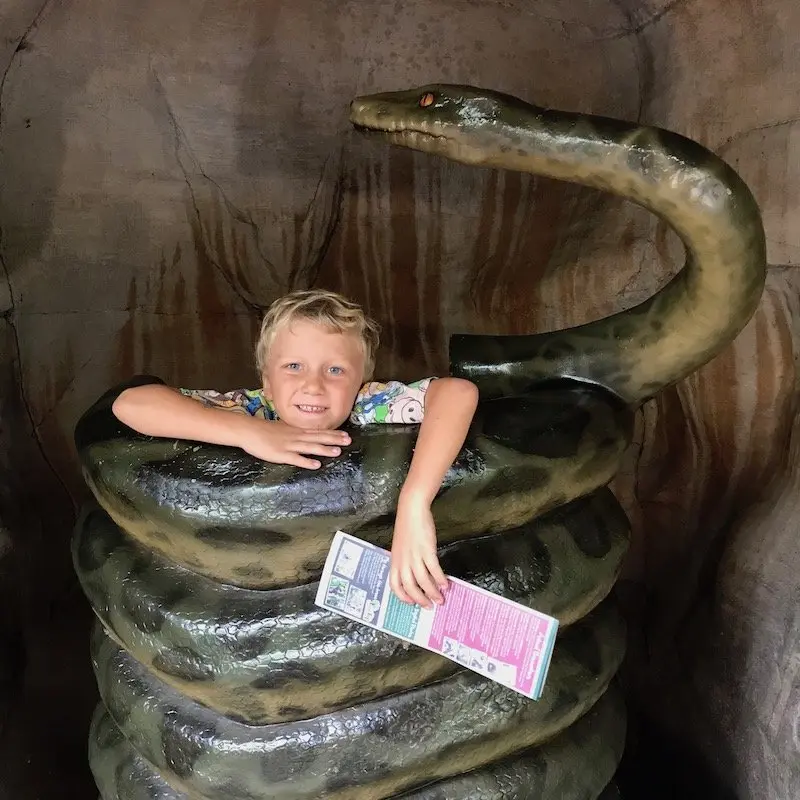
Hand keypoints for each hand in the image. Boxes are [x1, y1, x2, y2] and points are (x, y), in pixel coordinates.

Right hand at [240, 419, 350, 468]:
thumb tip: (307, 435)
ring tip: (338, 452)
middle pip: (318, 438)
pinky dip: (306, 461)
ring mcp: (289, 445)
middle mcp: (296, 437)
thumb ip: (295, 432)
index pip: (318, 432)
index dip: (333, 434)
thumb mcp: (283, 428)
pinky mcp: (281, 455)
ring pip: (310, 447)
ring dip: (324, 449)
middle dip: (334, 440)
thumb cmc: (265, 430)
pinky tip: (316, 465)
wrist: (249, 431)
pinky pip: (296, 459)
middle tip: (349, 441)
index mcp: (297, 431)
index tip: (346, 435)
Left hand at [389, 494, 447, 608]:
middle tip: (429, 606)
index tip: (411, 603)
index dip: (403, 597)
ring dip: (433, 592)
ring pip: (423, 581)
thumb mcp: (401, 547)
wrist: (411, 510)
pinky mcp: (426, 550)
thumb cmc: (407, 527)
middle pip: (410, 587)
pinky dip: (440, 579)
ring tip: (440, 598)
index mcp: (395, 561)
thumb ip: (404, 561)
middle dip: (420, 599)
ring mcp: (414, 556)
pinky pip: (434, 569)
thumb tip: (415, 575)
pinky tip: (445, 584)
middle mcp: (403, 561)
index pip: (395, 585)